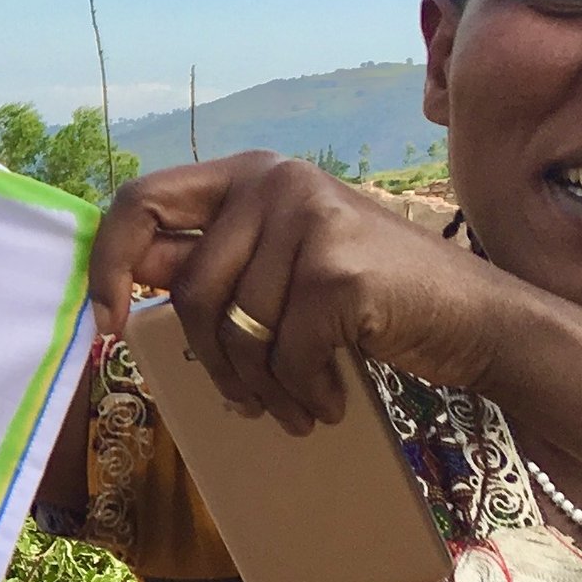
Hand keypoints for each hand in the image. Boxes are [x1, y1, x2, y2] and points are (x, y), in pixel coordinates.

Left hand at [89, 152, 531, 432]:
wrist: (473, 317)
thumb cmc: (367, 299)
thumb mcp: (279, 266)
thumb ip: (210, 264)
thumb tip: (121, 284)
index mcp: (247, 175)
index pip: (139, 202)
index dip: (108, 267)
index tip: (108, 325)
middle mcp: (274, 182)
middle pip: (192, 292)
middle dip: (213, 362)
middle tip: (247, 400)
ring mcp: (309, 219)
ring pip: (237, 332)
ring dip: (264, 389)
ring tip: (297, 405)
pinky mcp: (338, 269)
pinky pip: (286, 355)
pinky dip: (304, 392)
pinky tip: (330, 400)